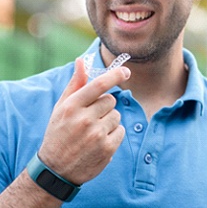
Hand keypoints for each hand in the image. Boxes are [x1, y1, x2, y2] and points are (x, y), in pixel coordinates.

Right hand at [37, 57, 130, 185]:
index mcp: (71, 107)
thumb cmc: (59, 133)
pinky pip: (121, 131)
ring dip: (109, 121)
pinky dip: (113, 134)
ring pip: (116, 116)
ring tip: (92, 132)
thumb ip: (75, 84)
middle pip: (111, 100)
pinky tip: (99, 142)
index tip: (126, 71)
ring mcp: (96, 135)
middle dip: (104, 106)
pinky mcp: (107, 148)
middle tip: (90, 118)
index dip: (115, 75)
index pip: (99, 85)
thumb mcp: (61, 108)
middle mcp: (84, 120)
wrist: (55, 171)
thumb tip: (82, 60)